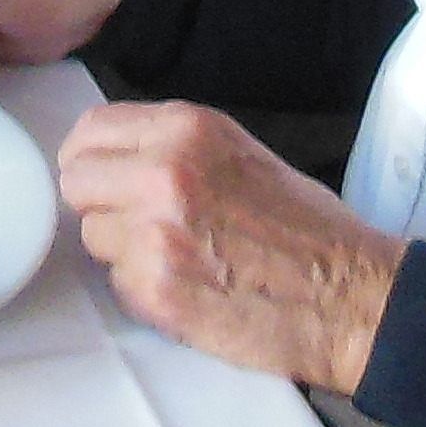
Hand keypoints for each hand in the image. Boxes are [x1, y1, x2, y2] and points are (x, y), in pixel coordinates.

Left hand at [57, 102, 404, 392]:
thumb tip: (114, 158)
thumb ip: (173, 148)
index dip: (92, 158)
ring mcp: (153, 233)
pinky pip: (117, 283)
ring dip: (122, 250)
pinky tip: (189, 287)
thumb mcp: (240, 153)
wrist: (349, 297)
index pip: (90, 131)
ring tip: (178, 257)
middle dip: (99, 204)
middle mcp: (162, 172)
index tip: (104, 178)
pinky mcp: (154, 290)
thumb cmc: (307, 227)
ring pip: (92, 236)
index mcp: (186, 130)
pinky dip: (143, 289)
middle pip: (76, 182)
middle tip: (136, 223)